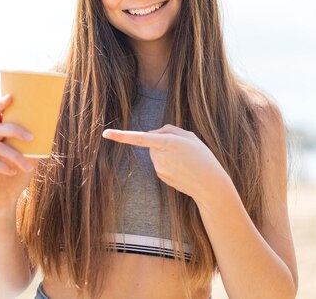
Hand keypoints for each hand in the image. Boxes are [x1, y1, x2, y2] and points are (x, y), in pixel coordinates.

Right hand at [0, 94, 37, 210]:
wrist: (5, 200)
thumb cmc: (17, 175)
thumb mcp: (29, 157)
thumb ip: (35, 144)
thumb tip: (52, 127)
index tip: (10, 96)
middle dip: (16, 131)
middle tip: (32, 138)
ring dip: (16, 157)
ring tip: (28, 167)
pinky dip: (3, 166)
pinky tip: (12, 172)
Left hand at [102, 124, 228, 199]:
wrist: (210, 185)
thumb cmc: (202, 157)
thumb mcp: (189, 136)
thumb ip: (168, 129)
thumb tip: (152, 134)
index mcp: (168, 143)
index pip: (140, 138)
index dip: (122, 136)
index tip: (106, 134)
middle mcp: (160, 157)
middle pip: (152, 142)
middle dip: (162, 141)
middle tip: (182, 148)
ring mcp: (159, 169)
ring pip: (155, 153)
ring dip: (165, 152)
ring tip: (184, 159)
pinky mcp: (160, 177)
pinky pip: (160, 164)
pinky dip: (168, 163)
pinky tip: (182, 168)